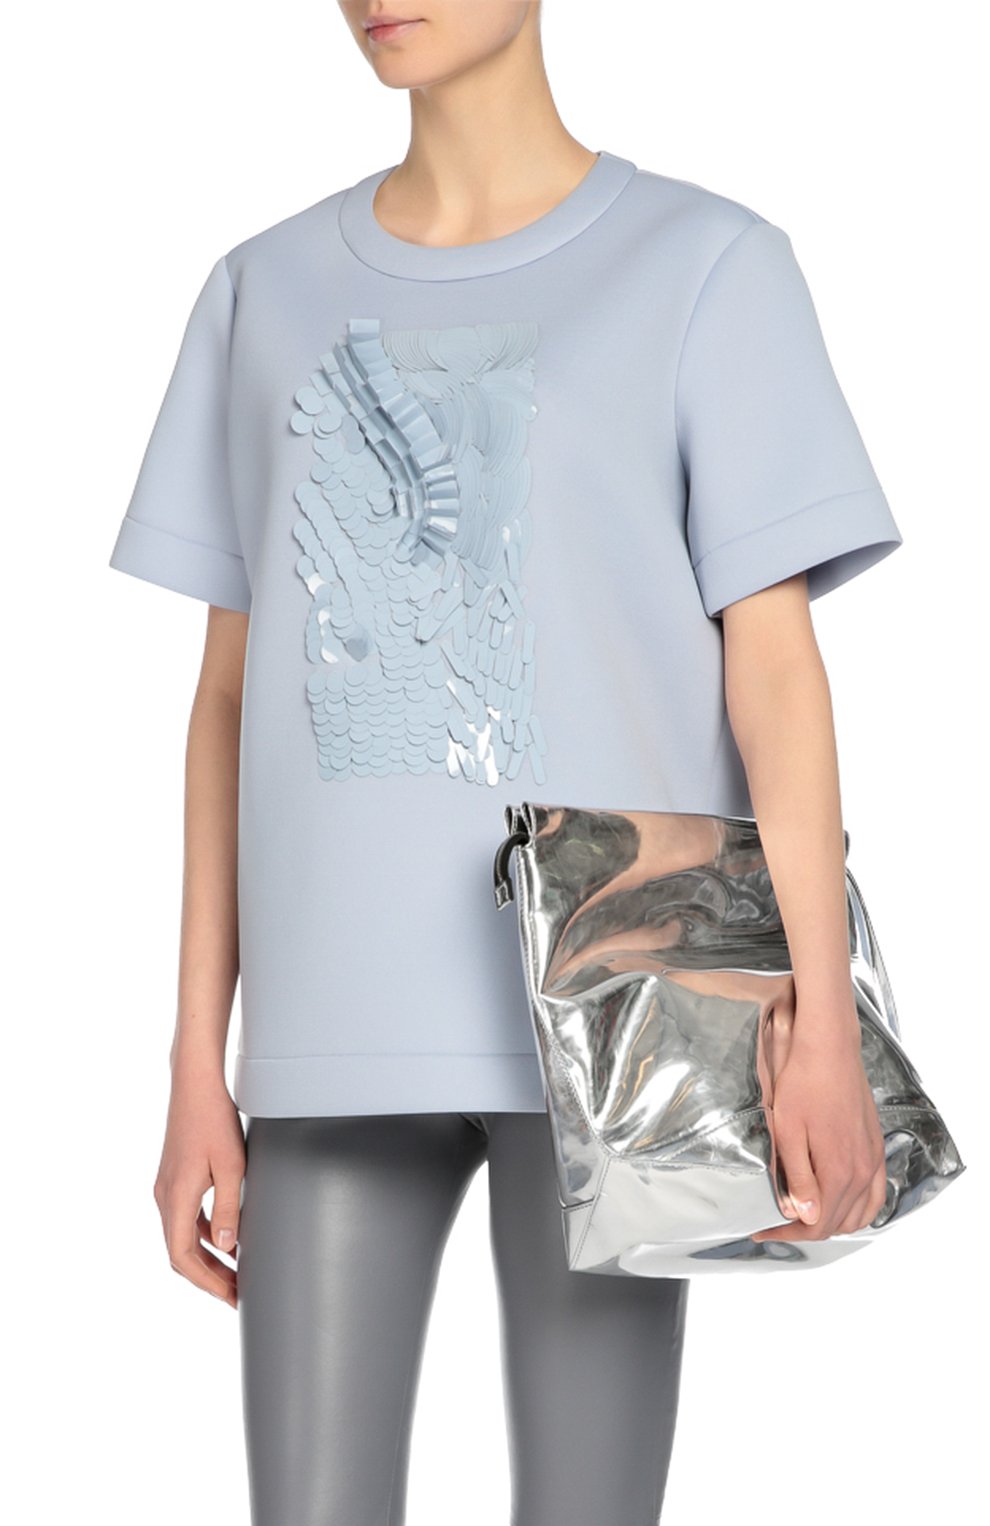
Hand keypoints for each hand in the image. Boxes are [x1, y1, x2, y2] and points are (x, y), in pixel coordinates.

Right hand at [153, 1072, 245, 1307]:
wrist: (195, 1082)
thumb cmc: (215, 1118)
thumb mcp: (232, 1166)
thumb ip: (229, 1209)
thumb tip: (228, 1248)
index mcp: (176, 1197)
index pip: (183, 1257)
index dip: (206, 1282)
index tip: (230, 1297)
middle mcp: (165, 1196)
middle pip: (180, 1252)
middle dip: (209, 1276)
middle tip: (237, 1292)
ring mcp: (168, 1186)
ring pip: (183, 1235)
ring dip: (207, 1257)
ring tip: (236, 1272)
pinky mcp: (175, 1176)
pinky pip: (186, 1217)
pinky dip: (204, 1234)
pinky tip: (227, 1239)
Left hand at [751, 1017, 887, 1243]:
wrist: (829, 1049)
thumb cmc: (803, 1083)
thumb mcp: (788, 1132)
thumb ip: (798, 1178)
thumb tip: (806, 1217)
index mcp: (839, 1170)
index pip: (816, 1224)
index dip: (787, 1234)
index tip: (765, 1230)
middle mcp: (862, 1170)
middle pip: (837, 1222)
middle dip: (806, 1230)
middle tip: (779, 1224)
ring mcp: (873, 1159)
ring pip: (859, 1214)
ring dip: (833, 1223)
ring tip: (805, 1217)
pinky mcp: (876, 1148)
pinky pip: (876, 1194)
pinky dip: (860, 1209)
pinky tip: (841, 1204)